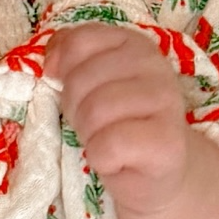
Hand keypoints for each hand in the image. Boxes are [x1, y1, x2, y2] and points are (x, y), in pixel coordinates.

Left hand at [47, 23, 218, 218]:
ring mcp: (166, 101)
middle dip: (75, 110)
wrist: (159, 175)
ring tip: (106, 142)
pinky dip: (101, 159)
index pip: (79, 42)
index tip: (74, 93)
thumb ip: (72, 60)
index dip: (64, 72)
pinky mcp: (167, 140)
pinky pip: (109, 144)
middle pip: (81, 80)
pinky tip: (117, 160)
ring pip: (94, 111)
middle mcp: (155, 65)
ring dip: (89, 136)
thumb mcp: (93, 85)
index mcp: (134, 44)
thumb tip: (50, 63)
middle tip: (94, 126)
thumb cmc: (120, 126)